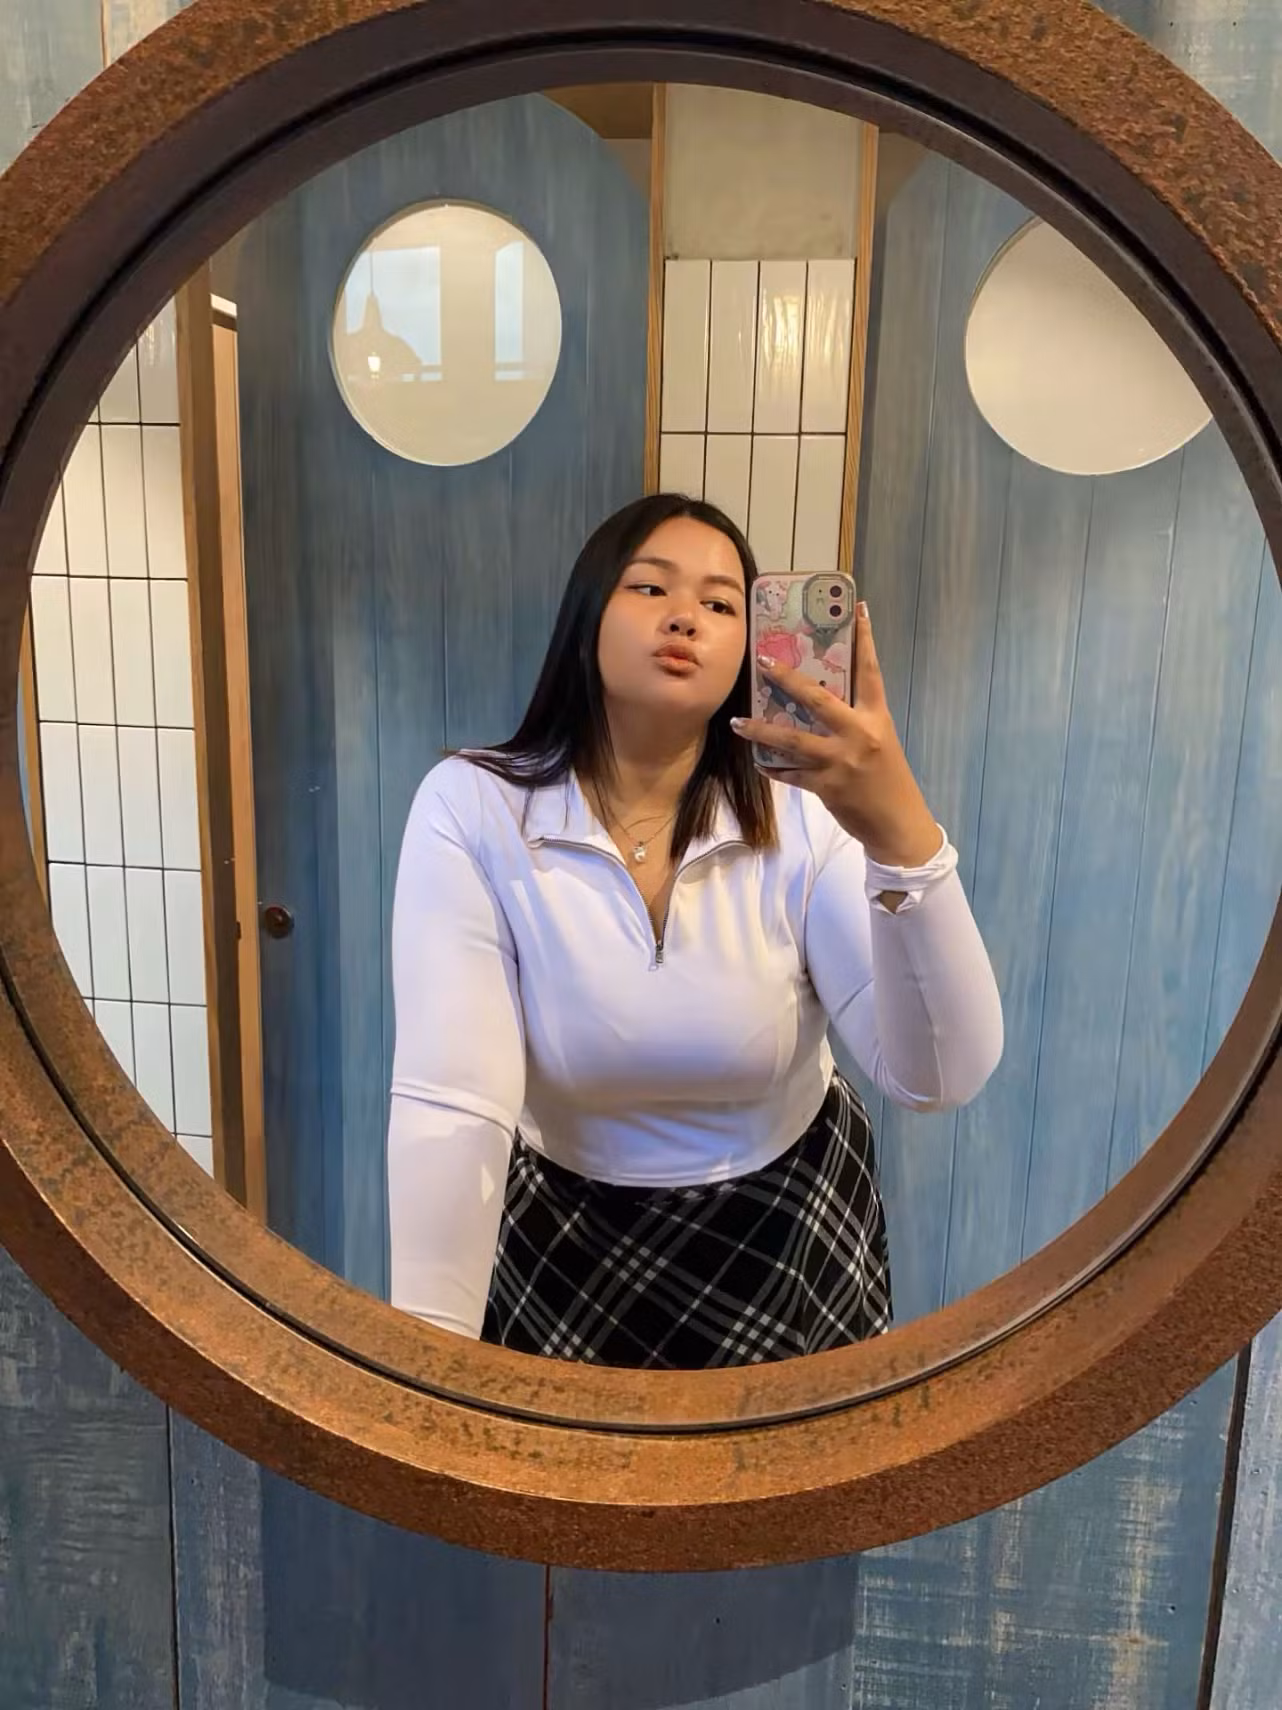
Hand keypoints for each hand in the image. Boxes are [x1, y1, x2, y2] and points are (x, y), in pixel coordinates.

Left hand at [731, 602, 941, 867]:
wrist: (897, 823)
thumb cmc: (888, 780)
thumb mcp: (880, 741)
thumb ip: (854, 721)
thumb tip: (819, 702)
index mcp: (876, 718)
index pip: (870, 672)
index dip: (866, 639)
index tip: (859, 610)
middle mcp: (858, 734)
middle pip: (817, 699)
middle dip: (787, 679)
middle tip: (764, 662)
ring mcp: (840, 761)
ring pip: (791, 740)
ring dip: (761, 730)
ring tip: (737, 722)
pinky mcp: (826, 786)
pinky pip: (790, 773)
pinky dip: (773, 767)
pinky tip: (759, 760)